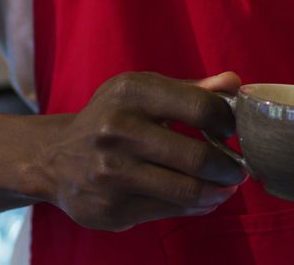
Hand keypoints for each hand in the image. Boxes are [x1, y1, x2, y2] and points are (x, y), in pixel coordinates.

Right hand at [44, 71, 245, 231]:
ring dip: (218, 191)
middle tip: (240, 169)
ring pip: (187, 190)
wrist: (53, 157)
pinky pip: (170, 210)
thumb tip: (236, 83)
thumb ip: (191, 89)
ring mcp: (111, 172)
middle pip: (197, 156)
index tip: (235, 131)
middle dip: (229, 167)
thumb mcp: (143, 92)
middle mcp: (118, 130)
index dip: (229, 122)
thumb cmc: (112, 118)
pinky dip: (197, 206)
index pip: (201, 108)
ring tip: (227, 187)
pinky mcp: (110, 208)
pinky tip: (205, 199)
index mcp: (132, 92)